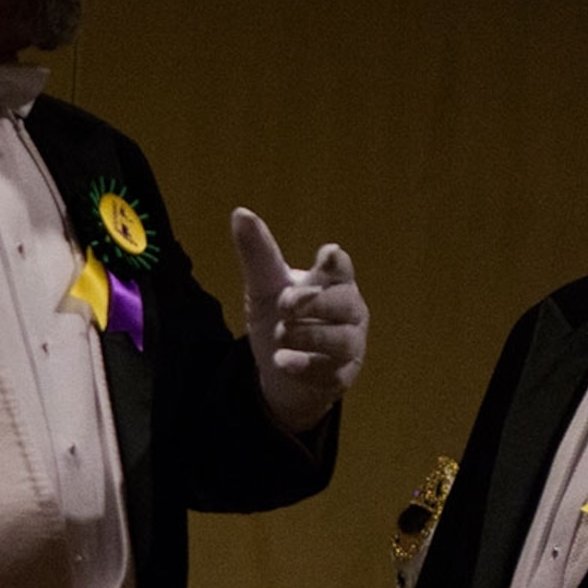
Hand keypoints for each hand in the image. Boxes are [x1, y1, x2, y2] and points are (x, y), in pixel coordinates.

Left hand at [231, 207, 367, 433]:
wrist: (280, 370)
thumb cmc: (281, 319)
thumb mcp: (265, 287)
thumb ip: (258, 253)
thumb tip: (239, 211)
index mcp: (333, 283)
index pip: (341, 268)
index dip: (336, 263)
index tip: (329, 254)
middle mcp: (348, 312)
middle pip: (346, 302)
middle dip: (316, 302)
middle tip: (286, 303)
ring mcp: (348, 346)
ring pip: (341, 339)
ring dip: (308, 335)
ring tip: (281, 334)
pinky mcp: (338, 377)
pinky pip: (329, 372)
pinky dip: (306, 366)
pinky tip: (284, 361)